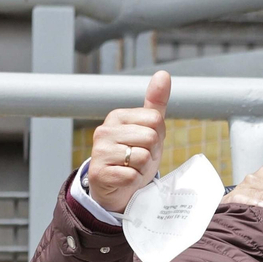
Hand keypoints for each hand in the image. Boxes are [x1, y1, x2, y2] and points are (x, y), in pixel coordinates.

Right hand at [88, 71, 168, 213]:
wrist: (117, 187)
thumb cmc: (135, 156)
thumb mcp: (149, 128)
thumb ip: (156, 102)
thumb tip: (163, 74)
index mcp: (117, 116)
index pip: (155, 119)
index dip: (157, 135)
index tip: (145, 144)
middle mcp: (104, 131)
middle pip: (151, 137)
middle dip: (151, 152)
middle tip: (139, 159)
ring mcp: (99, 152)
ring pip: (143, 156)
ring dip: (143, 168)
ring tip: (131, 168)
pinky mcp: (99, 173)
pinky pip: (133, 175)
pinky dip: (134, 181)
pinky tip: (124, 179)